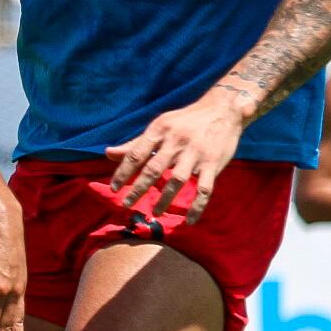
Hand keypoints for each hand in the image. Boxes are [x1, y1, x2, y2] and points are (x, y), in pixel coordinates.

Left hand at [105, 94, 246, 221]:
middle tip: (127, 204)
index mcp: (160, 130)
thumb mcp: (159, 127)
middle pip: (153, 169)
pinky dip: (197, 207)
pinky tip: (189, 221)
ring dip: (164, 200)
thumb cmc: (184, 121)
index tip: (114, 188)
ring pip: (176, 180)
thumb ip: (135, 144)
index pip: (136, 154)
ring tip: (154, 213)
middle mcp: (177, 141)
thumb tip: (107, 153)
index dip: (123, 172)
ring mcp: (196, 153)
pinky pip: (204, 189)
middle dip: (138, 189)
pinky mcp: (213, 163)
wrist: (222, 109)